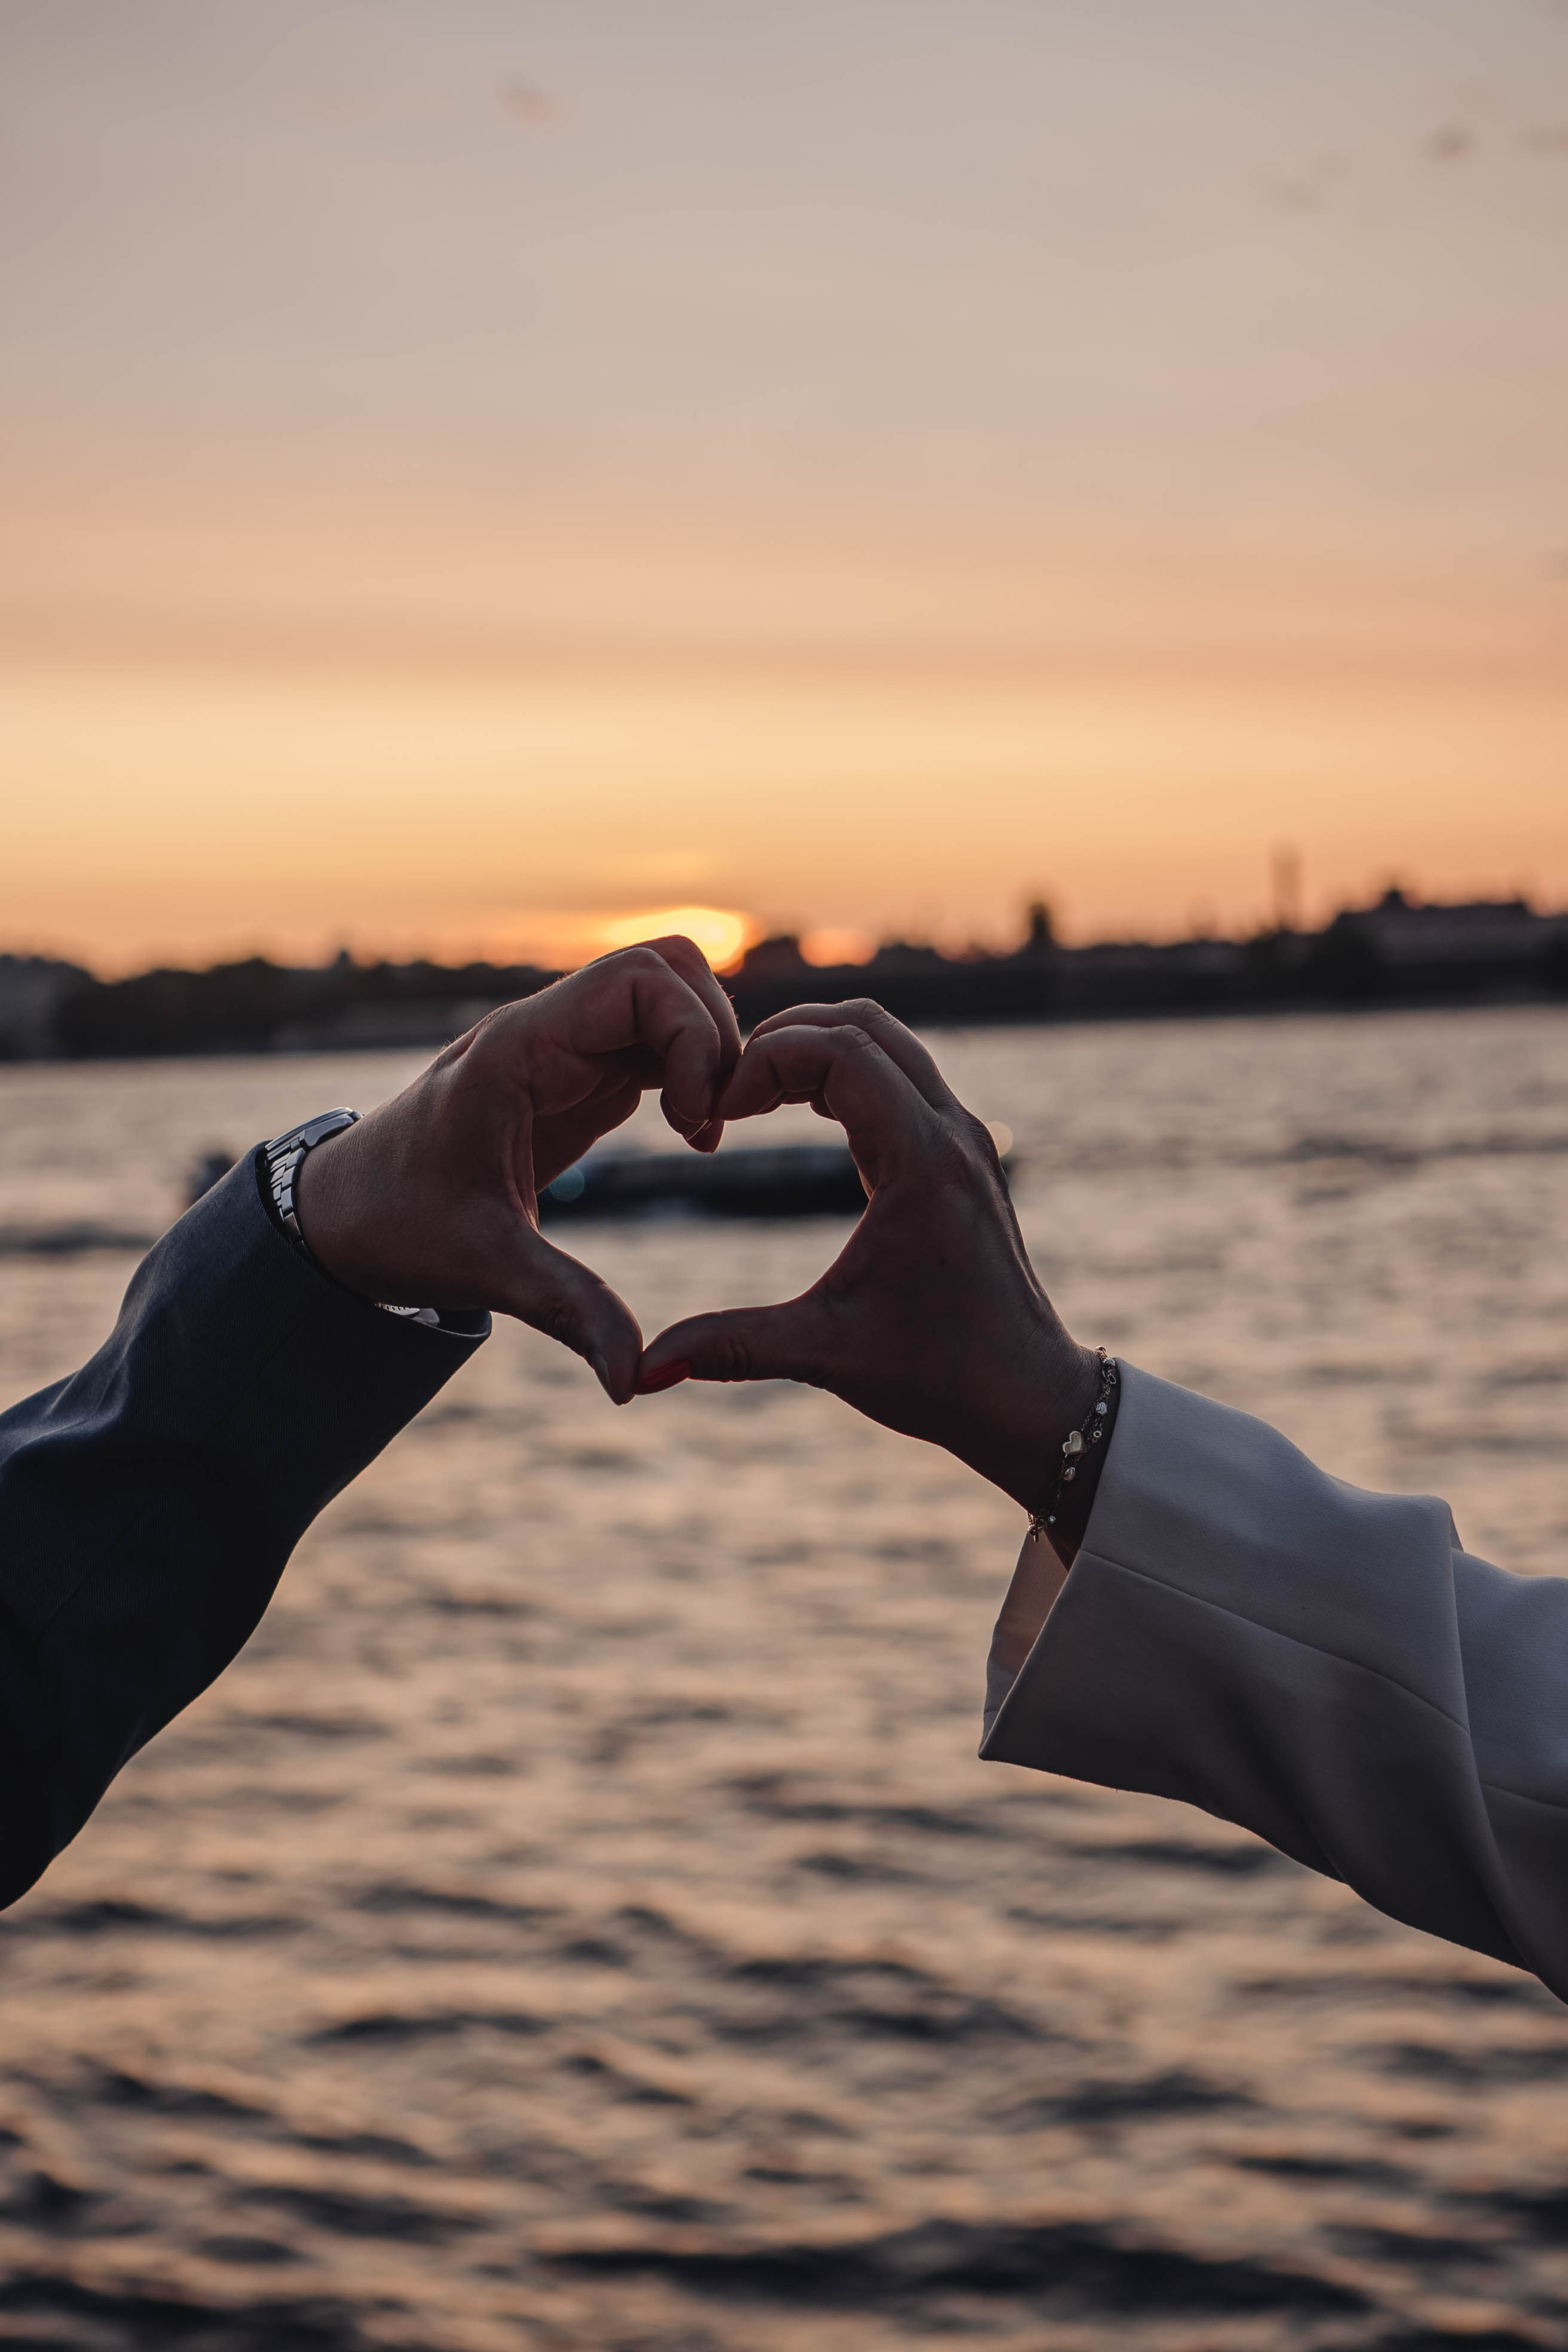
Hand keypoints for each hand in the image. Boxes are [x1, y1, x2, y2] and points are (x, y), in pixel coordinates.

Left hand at [293, 938, 740, 1402]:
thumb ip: (569, 1310)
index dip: (694, 1036)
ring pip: (668, 998)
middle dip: (714, 1035)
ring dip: (708, 1052)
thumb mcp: (486, 1267)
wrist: (341, 1214)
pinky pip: (656, 1040)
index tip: (696, 1122)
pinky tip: (693, 1137)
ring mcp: (565, 1048)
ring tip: (704, 1133)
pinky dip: (692, 1074)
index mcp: (521, 1048)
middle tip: (713, 1124)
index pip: (641, 980)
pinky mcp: (578, 1076)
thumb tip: (635, 1384)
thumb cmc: (398, 1225)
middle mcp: (548, 1030)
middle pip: (668, 969)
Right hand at [635, 1000, 1098, 1508]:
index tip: (719, 1111)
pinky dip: (846, 1074)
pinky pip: (901, 1076)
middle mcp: (952, 1133)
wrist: (1028, 1398)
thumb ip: (730, 1347)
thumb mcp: (825, 1353)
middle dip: (784, 1041)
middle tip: (727, 1093)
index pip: (840, 1050)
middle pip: (864, 1026)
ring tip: (755, 1098)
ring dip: (817, 1051)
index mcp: (922, 1162)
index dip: (765, 1061)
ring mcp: (964, 1138)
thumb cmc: (939, 1376)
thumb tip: (639, 1373)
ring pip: (888, 1042)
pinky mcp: (962, 1153)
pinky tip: (800, 1115)